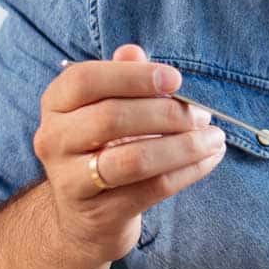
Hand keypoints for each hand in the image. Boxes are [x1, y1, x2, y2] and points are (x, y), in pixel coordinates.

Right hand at [34, 44, 225, 264]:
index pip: (85, 80)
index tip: (175, 80)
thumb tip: (134, 52)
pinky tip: (209, 159)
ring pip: (134, 159)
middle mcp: (54, 140)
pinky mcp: (99, 213)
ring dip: (184, 147)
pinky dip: (188, 171)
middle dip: (167, 113)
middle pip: (112, 118)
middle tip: (202, 115)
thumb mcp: (108, 107)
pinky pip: (152, 189)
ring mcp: (71, 180)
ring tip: (214, 139)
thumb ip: (121, 78)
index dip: (132, 76)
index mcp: (56, 104)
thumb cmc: (104, 147)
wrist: (86, 216)